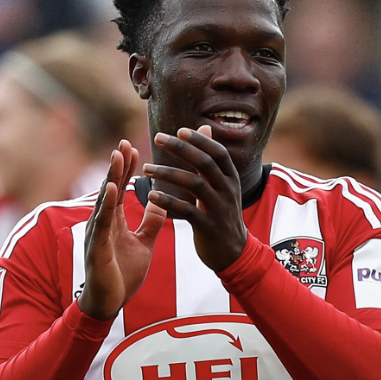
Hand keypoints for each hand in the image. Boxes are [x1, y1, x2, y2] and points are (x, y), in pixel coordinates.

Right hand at [78, 140, 166, 319]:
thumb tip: (160, 202)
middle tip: (124, 142)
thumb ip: (150, 223)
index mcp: (115, 220)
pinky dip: (107, 203)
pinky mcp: (98, 246)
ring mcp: (98, 233)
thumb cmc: (122, 274)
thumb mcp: (144, 243)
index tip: (132, 147)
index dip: (126, 168)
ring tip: (117, 156)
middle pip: (110, 187)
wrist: (110, 303)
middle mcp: (104, 222)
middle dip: (117, 165)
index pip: (120, 188)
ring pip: (105, 200)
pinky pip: (103, 222)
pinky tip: (110, 188)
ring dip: (111, 177)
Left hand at [143, 126, 246, 271]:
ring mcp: (219, 209)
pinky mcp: (208, 227)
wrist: (234, 253)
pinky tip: (151, 195)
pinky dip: (169, 201)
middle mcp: (228, 191)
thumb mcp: (221, 185)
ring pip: (195, 184)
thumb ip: (211, 159)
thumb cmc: (221, 214)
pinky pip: (187, 210)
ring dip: (168, 173)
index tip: (179, 130)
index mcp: (231, 178)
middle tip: (158, 138)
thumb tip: (204, 126)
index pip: (218, 152)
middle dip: (181, 149)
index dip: (200, 140)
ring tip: (146, 169)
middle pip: (206, 164)